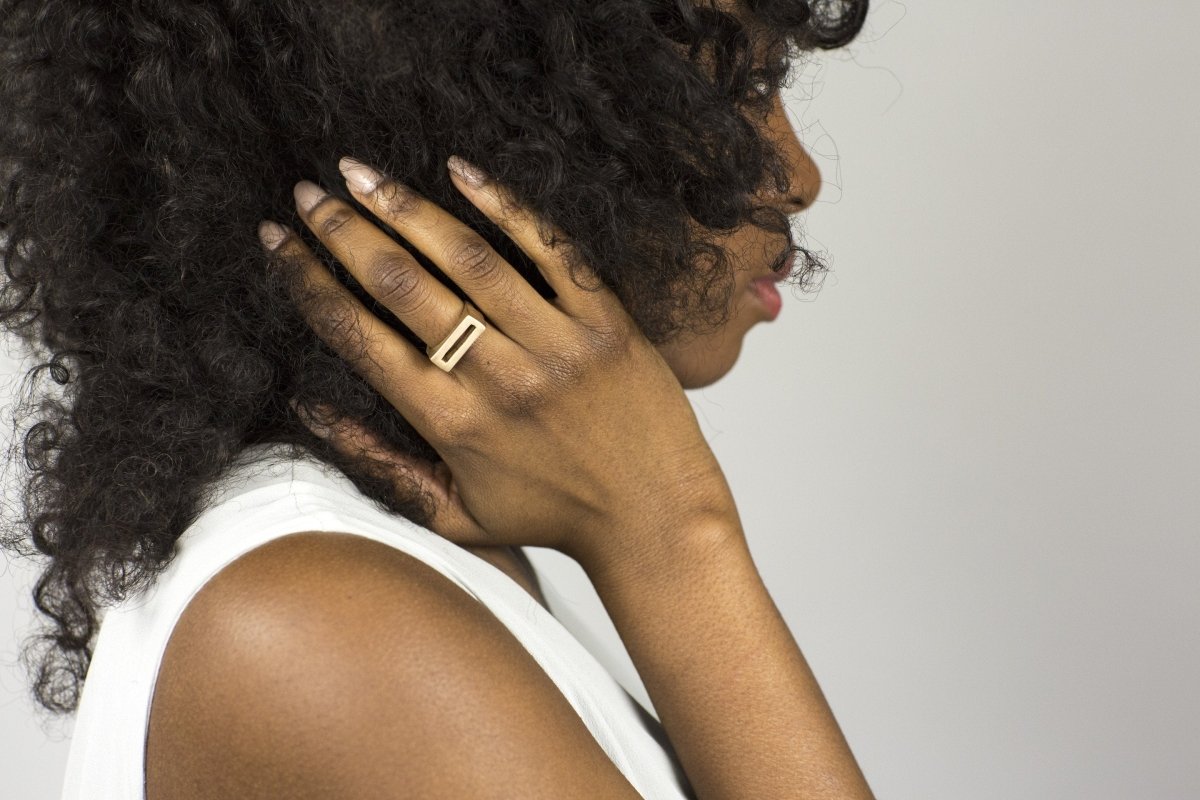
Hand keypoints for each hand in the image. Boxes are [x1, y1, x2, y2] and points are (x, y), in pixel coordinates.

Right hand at [258, 156, 738, 568]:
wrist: (653, 516)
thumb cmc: (551, 517)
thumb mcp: (455, 516)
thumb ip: (380, 466)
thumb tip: (307, 409)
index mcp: (451, 424)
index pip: (360, 336)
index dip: (308, 281)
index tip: (278, 242)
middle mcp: (496, 378)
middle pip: (402, 285)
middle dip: (343, 231)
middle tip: (308, 193)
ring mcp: (554, 344)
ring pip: (467, 257)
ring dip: (404, 207)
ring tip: (359, 171)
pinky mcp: (604, 322)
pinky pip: (550, 249)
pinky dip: (505, 205)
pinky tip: (460, 170)